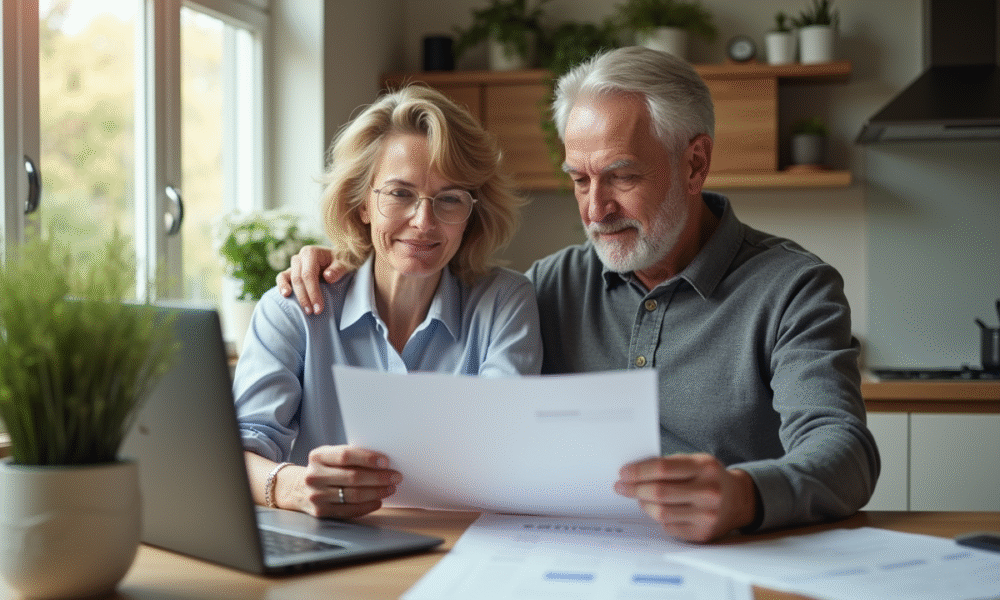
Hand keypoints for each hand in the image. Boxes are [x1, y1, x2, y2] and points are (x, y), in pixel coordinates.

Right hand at [275, 245, 342, 314]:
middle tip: (313, 312)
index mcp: (311, 253)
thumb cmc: (343, 261)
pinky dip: (282, 286)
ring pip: (287, 278)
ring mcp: (295, 264)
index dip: (312, 292)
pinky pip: (282, 277)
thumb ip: (338, 269)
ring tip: (301, 308)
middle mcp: (300, 257)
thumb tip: (327, 277)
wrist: (340, 257)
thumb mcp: (346, 264)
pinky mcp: (292, 271)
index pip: (308, 275)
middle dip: (305, 297)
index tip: (319, 307)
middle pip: (298, 279)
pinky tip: (285, 295)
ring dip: (294, 295)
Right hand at [282, 445, 400, 518]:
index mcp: (318, 456)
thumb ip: (350, 456)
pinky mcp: (321, 511)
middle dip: (379, 477)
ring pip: (353, 495)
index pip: (346, 455)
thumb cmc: (324, 469)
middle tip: (395, 476)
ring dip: (377, 492)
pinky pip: (350, 510)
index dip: (368, 458)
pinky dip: (368, 506)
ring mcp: (316, 495)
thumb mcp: (329, 456)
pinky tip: (378, 500)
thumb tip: (382, 462)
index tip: (385, 461)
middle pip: (353, 477)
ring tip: (390, 488)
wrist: (297, 488)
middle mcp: (314, 476)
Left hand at [614, 453, 757, 542]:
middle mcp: (708, 492)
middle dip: (635, 489)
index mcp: (705, 467)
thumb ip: (668, 465)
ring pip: (661, 512)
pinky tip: (658, 510)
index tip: (623, 473)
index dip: (638, 471)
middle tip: (621, 487)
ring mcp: (707, 515)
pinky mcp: (703, 533)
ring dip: (644, 504)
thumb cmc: (708, 477)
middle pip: (659, 492)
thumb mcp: (695, 461)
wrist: (738, 500)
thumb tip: (633, 472)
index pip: (662, 469)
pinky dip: (659, 518)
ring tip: (639, 498)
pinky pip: (669, 527)